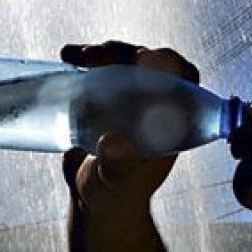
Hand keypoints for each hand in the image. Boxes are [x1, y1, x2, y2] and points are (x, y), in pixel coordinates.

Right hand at [59, 41, 199, 214]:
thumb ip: (118, 166)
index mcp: (172, 121)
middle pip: (151, 63)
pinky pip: (102, 67)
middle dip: (124, 52)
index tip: (145, 58)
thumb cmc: (115, 196)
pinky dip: (85, 57)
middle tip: (94, 58)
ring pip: (125, 60)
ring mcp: (131, 98)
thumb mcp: (116, 182)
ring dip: (102, 52)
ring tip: (74, 56)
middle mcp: (155, 105)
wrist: (93, 199)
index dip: (170, 64)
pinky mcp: (107, 96)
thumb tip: (115, 144)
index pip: (185, 80)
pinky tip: (66, 57)